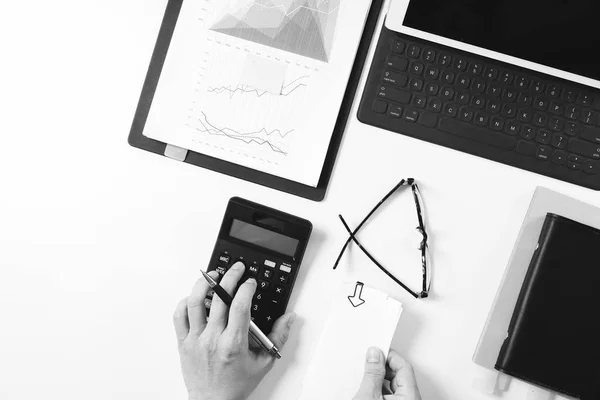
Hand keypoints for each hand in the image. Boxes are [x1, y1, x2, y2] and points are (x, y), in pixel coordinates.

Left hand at [173, 262, 295, 399]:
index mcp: (234, 343)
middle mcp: (213, 339)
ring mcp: (196, 339)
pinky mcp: (184, 342)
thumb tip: (288, 318)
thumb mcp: (264, 362)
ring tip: (213, 276)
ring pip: (195, 302)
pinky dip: (186, 302)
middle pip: (219, 298)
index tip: (250, 282)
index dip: (246, 288)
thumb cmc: (236, 385)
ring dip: (204, 284)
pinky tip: (195, 297)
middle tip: (236, 270)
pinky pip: (179, 316)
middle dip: (230, 277)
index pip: (240, 305)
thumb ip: (278, 337)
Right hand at [353, 347, 421, 399]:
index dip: (390, 356)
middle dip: (384, 366)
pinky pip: (390, 394)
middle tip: (370, 361)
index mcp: (410, 397)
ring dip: (380, 378)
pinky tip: (367, 386)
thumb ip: (373, 374)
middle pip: (400, 375)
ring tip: (366, 374)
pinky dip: (379, 388)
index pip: (404, 367)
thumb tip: (375, 355)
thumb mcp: (369, 396)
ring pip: (394, 385)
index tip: (377, 351)